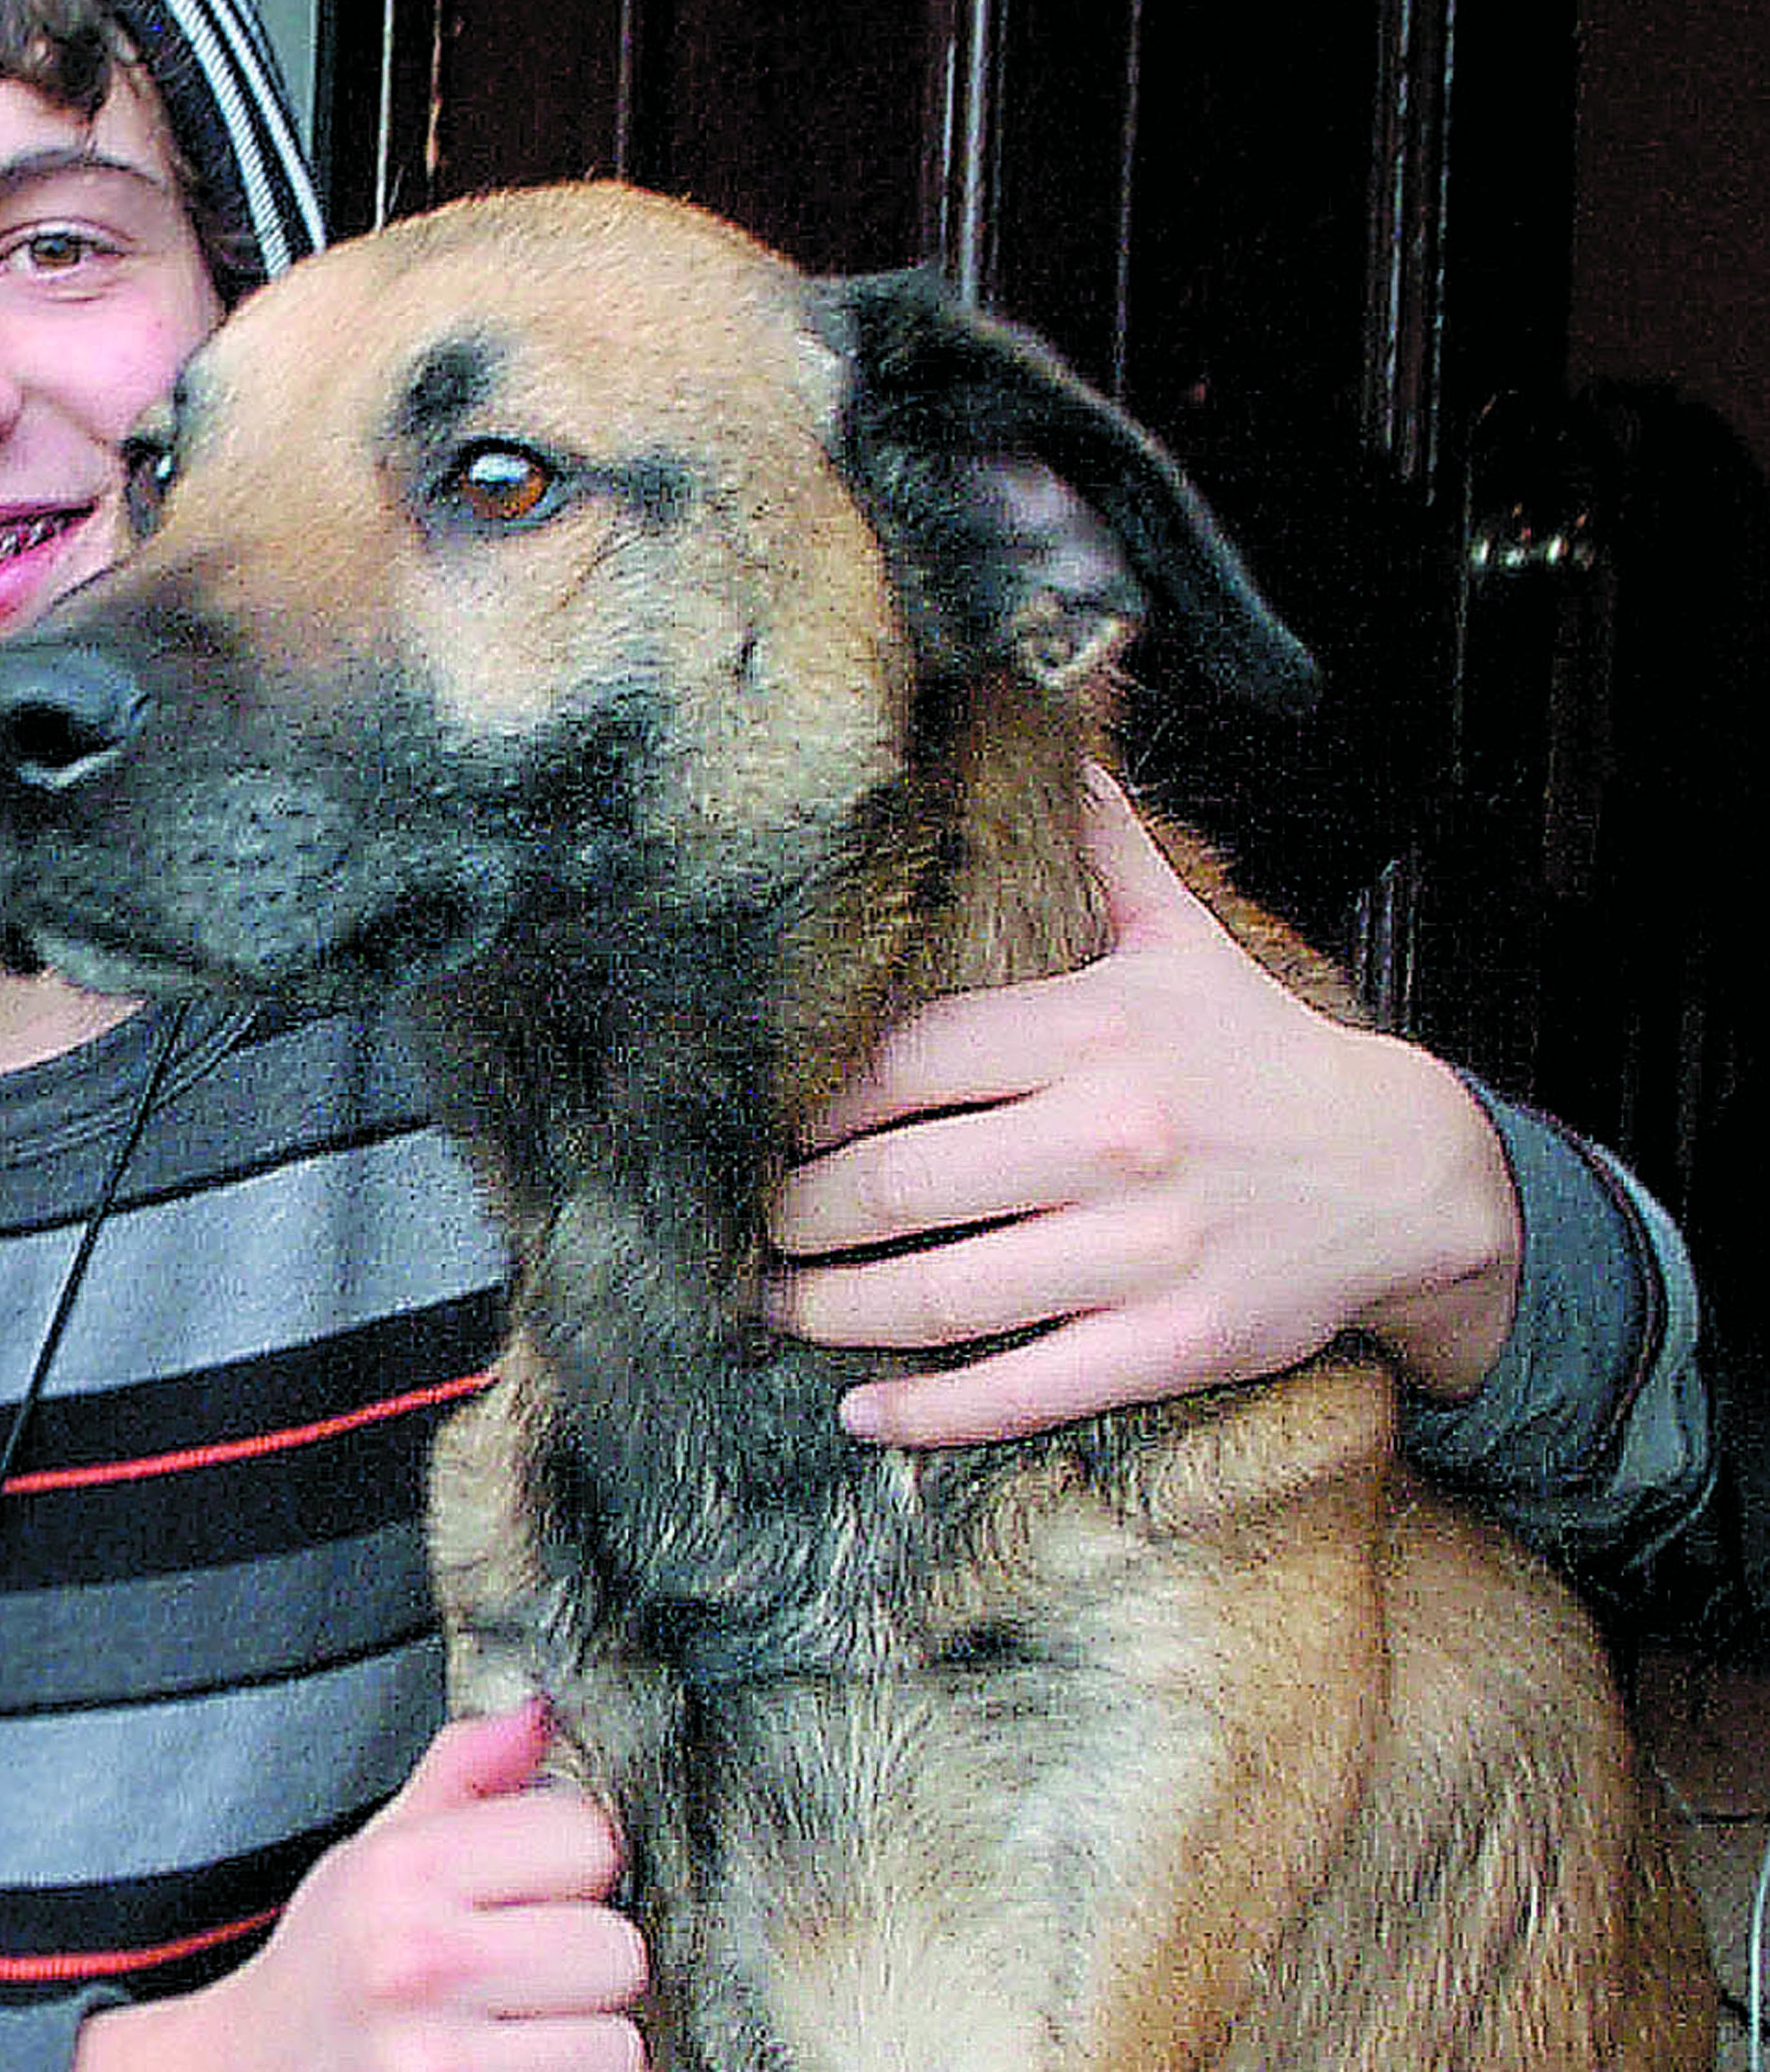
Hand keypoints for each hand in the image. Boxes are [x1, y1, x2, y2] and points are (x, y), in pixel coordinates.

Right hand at [78, 1700, 646, 2071]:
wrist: (249, 2071)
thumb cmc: (329, 1964)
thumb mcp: (376, 1852)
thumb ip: (460, 1776)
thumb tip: (537, 1713)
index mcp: (403, 1871)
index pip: (583, 1837)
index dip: (570, 1861)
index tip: (535, 1885)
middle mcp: (419, 1960)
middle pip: (612, 1948)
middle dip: (581, 1961)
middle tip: (524, 1972)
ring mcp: (437, 2059)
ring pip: (615, 2041)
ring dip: (579, 2039)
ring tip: (516, 2029)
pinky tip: (509, 2064)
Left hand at [765, 767, 1521, 1445]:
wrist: (1402, 1175)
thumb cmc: (1257, 1055)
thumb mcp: (1183, 940)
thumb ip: (1104, 852)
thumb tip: (1054, 747)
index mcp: (1091, 1032)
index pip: (902, 1065)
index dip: (813, 1106)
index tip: (768, 1129)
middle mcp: (1108, 1138)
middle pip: (898, 1182)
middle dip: (801, 1214)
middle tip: (757, 1227)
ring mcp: (1140, 1250)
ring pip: (942, 1292)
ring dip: (835, 1309)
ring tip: (779, 1305)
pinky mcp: (1171, 1343)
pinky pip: (1024, 1387)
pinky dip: (929, 1412)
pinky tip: (862, 1412)